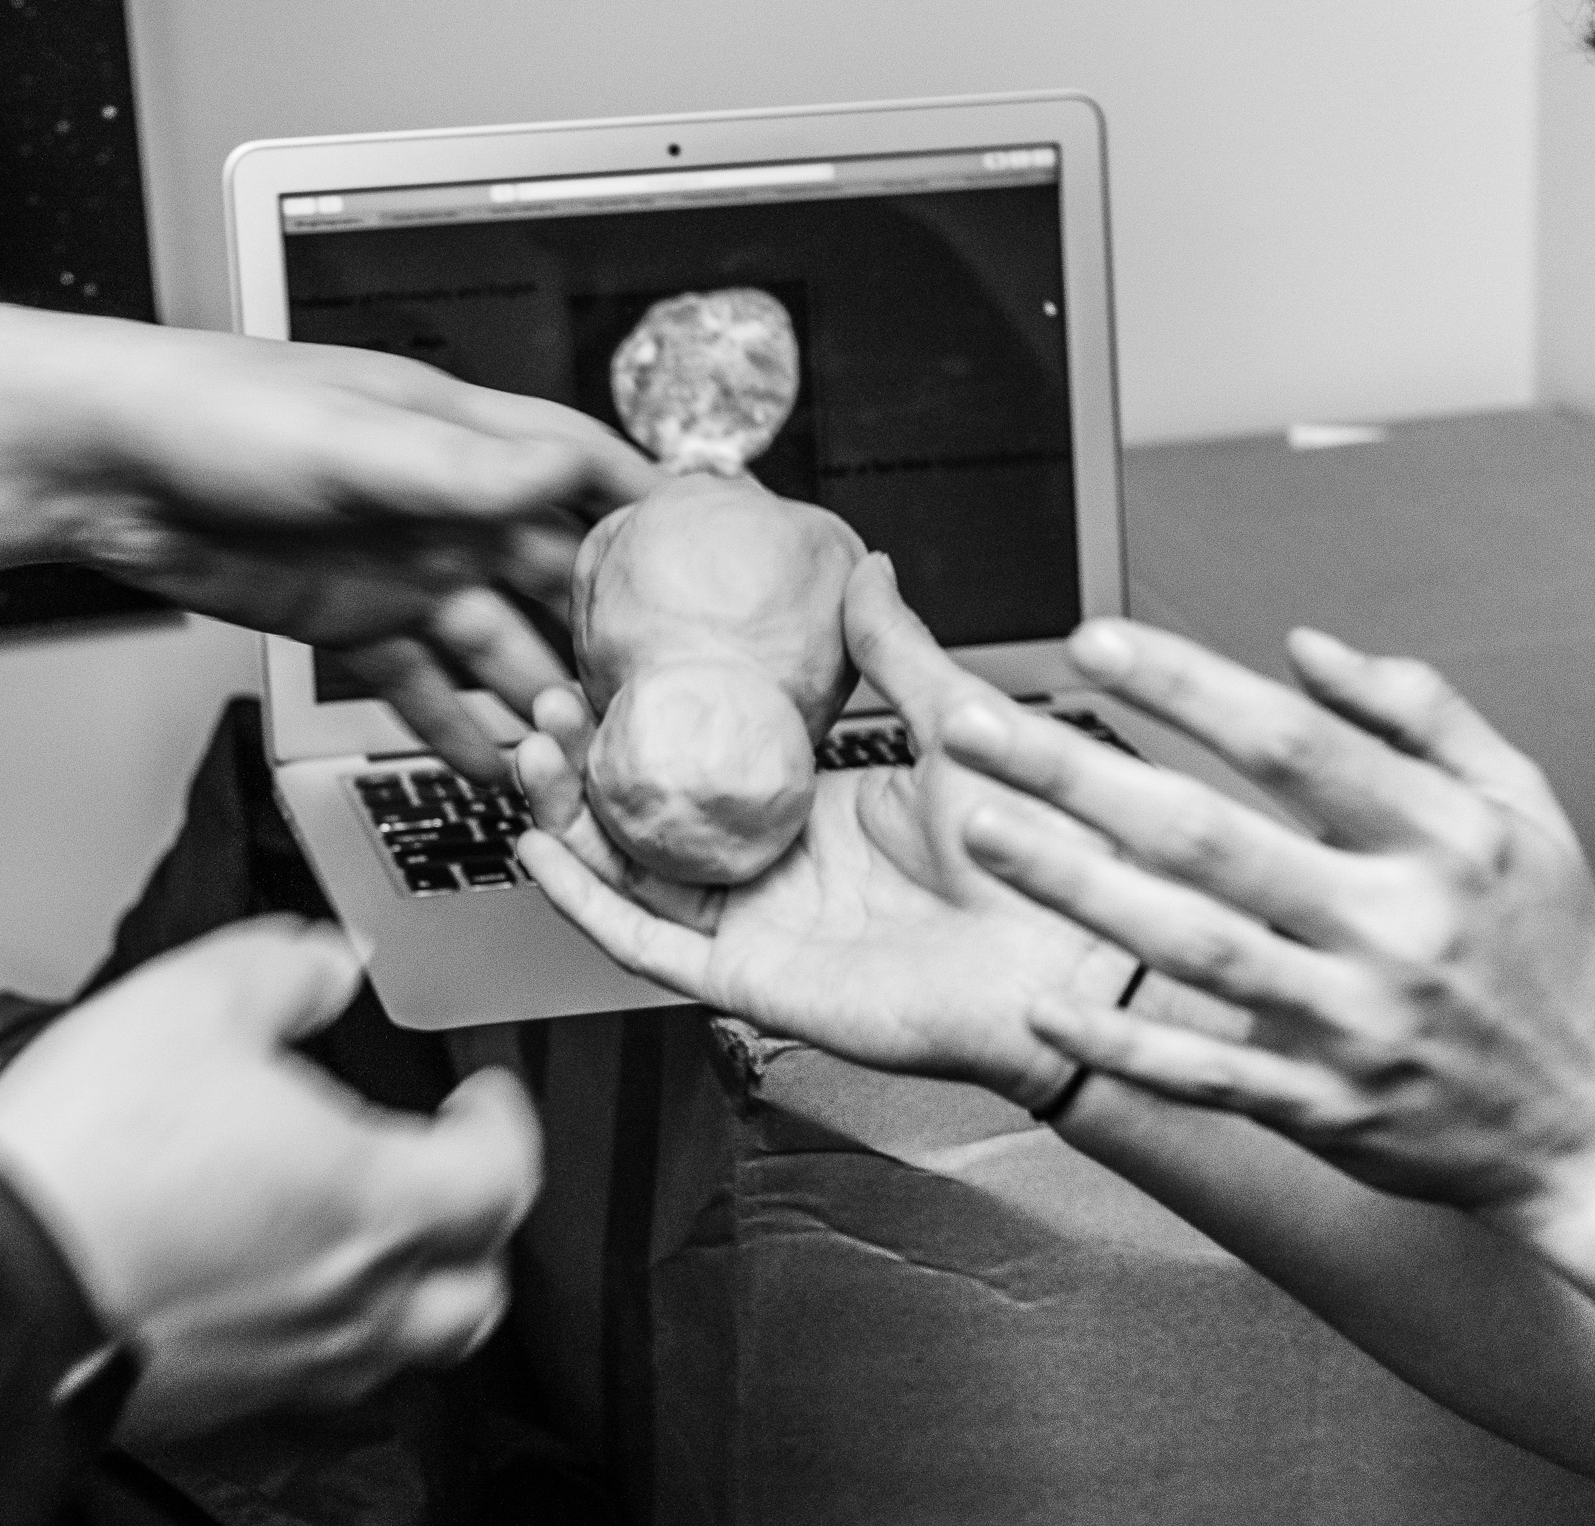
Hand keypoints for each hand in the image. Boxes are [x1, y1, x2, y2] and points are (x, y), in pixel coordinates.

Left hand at [0, 305, 664, 779]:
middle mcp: (445, 508)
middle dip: (610, 631)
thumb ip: (462, 468)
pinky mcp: (354, 627)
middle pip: (557, 574)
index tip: (717, 549)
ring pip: (501, 646)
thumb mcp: (350, 439)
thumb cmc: (214, 414)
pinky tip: (501, 773)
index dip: (651, 505)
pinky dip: (463, 731)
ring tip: (587, 755)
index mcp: (457, 441)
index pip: (582, 467)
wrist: (103, 470)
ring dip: (542, 699)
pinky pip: (428, 690)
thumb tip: (566, 469)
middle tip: (661, 695)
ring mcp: (403, 571)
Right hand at [0, 916, 541, 1438]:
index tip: (485, 1099)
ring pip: (399, 1345)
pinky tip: (273, 1284)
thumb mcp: (196, 1001)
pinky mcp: (221, 1403)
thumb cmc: (93, 1153)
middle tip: (449, 1171)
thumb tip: (329, 963)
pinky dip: (321, 1330)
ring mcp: (286, 1364)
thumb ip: (285, 971)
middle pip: (475, 1287)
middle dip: (478, 1228)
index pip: (501, 1177)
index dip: (507, 1128)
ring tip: (370, 1232)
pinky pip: (310, 1379)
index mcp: (372, 1197)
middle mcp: (348, 1298)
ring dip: (409, 1287)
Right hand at [514, 555, 1134, 1107]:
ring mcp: (756, 927)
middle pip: (644, 820)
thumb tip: (868, 568)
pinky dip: (588, 904)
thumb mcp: (952, 719)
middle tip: (541, 705)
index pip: (697, 764)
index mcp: (812, 811)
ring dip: (570, 821)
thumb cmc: (1033, 845)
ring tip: (527, 754)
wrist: (1069, 944)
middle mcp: (773, 870)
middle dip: (583, 763)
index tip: (592, 667)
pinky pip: (648, 944)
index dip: (637, 721)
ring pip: (630, 877)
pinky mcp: (749, 981)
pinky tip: (540, 853)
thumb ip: (896, 650)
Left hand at [942, 618, 1594, 1238]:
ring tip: (981, 829)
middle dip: (1079, 775)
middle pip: (1207, 835)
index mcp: (1442, 839)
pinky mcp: (1320, 1105)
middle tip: (975, 726)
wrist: (1589, 1121)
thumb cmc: (1542, 951)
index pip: (1293, 744)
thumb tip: (1304, 645)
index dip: (1186, 685)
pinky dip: (1121, 1042)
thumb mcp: (1519, 810)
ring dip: (1074, 886)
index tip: (1092, 642)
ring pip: (1188, 945)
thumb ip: (1421, 714)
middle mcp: (1392, 925)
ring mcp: (1351, 1022)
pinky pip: (1202, 1073)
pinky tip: (1042, 1002)